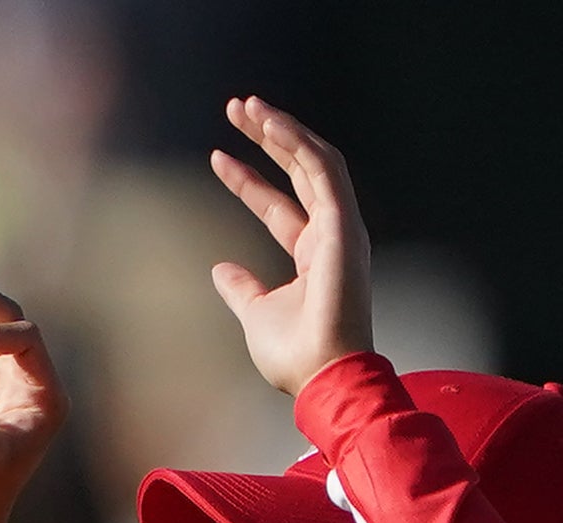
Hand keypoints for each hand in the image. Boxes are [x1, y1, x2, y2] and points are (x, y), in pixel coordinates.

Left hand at [202, 95, 372, 397]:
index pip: (277, 205)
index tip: (216, 157)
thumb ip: (242, 288)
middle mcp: (331, 234)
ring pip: (313, 161)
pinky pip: (321, 170)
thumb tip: (221, 269)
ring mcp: (341, 227)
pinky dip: (297, 142)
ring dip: (281, 129)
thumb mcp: (256, 314)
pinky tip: (270, 123)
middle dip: (267, 138)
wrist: (322, 376)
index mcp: (313, 253)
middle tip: (236, 109)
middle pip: (297, 172)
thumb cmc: (295, 355)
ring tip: (247, 106)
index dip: (247, 179)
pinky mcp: (345, 224)